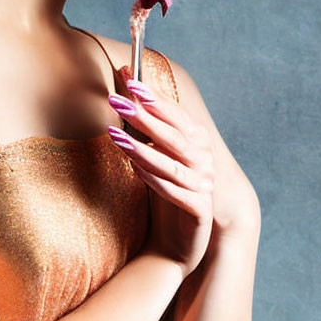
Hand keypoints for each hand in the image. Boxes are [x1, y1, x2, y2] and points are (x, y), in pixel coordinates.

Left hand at [107, 80, 214, 279]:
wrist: (172, 243)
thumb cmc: (161, 192)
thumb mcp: (151, 153)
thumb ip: (143, 121)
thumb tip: (126, 77)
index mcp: (196, 143)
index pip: (176, 115)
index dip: (155, 97)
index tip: (131, 79)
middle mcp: (204, 162)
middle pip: (174, 136)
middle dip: (145, 117)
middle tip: (118, 101)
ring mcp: (203, 187)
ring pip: (172, 164)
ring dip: (144, 148)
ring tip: (116, 135)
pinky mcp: (198, 212)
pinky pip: (175, 193)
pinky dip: (155, 180)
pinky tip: (134, 169)